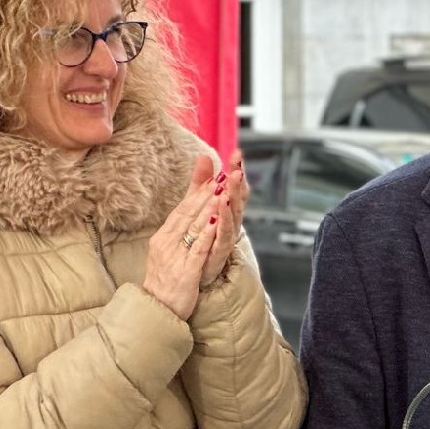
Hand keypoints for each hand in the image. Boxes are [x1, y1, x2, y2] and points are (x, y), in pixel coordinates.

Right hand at [140, 173, 224, 319]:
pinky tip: (216, 221)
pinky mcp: (185, 271)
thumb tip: (190, 215)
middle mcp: (166, 243)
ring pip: (194, 227)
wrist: (156, 309)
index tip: (214, 173)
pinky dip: (206, 234)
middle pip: (188, 213)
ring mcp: (175, 256)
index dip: (199, 190)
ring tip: (223, 190)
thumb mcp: (170, 251)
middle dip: (207, 192)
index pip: (182, 208)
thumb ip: (182, 231)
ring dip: (209, 207)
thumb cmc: (166, 279)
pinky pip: (197, 249)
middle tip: (224, 174)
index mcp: (164, 236)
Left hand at [196, 150, 247, 287]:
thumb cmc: (200, 240)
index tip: (237, 153)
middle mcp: (230, 223)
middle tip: (238, 167)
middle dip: (237, 183)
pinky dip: (223, 223)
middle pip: (236, 199)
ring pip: (232, 216)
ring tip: (231, 184)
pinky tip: (220, 210)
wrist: (192, 275)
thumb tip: (205, 155)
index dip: (236, 171)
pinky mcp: (219, 252)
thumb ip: (201, 183)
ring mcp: (226, 238)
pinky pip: (223, 236)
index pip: (233, 187)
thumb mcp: (199, 205)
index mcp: (226, 211)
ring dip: (232, 200)